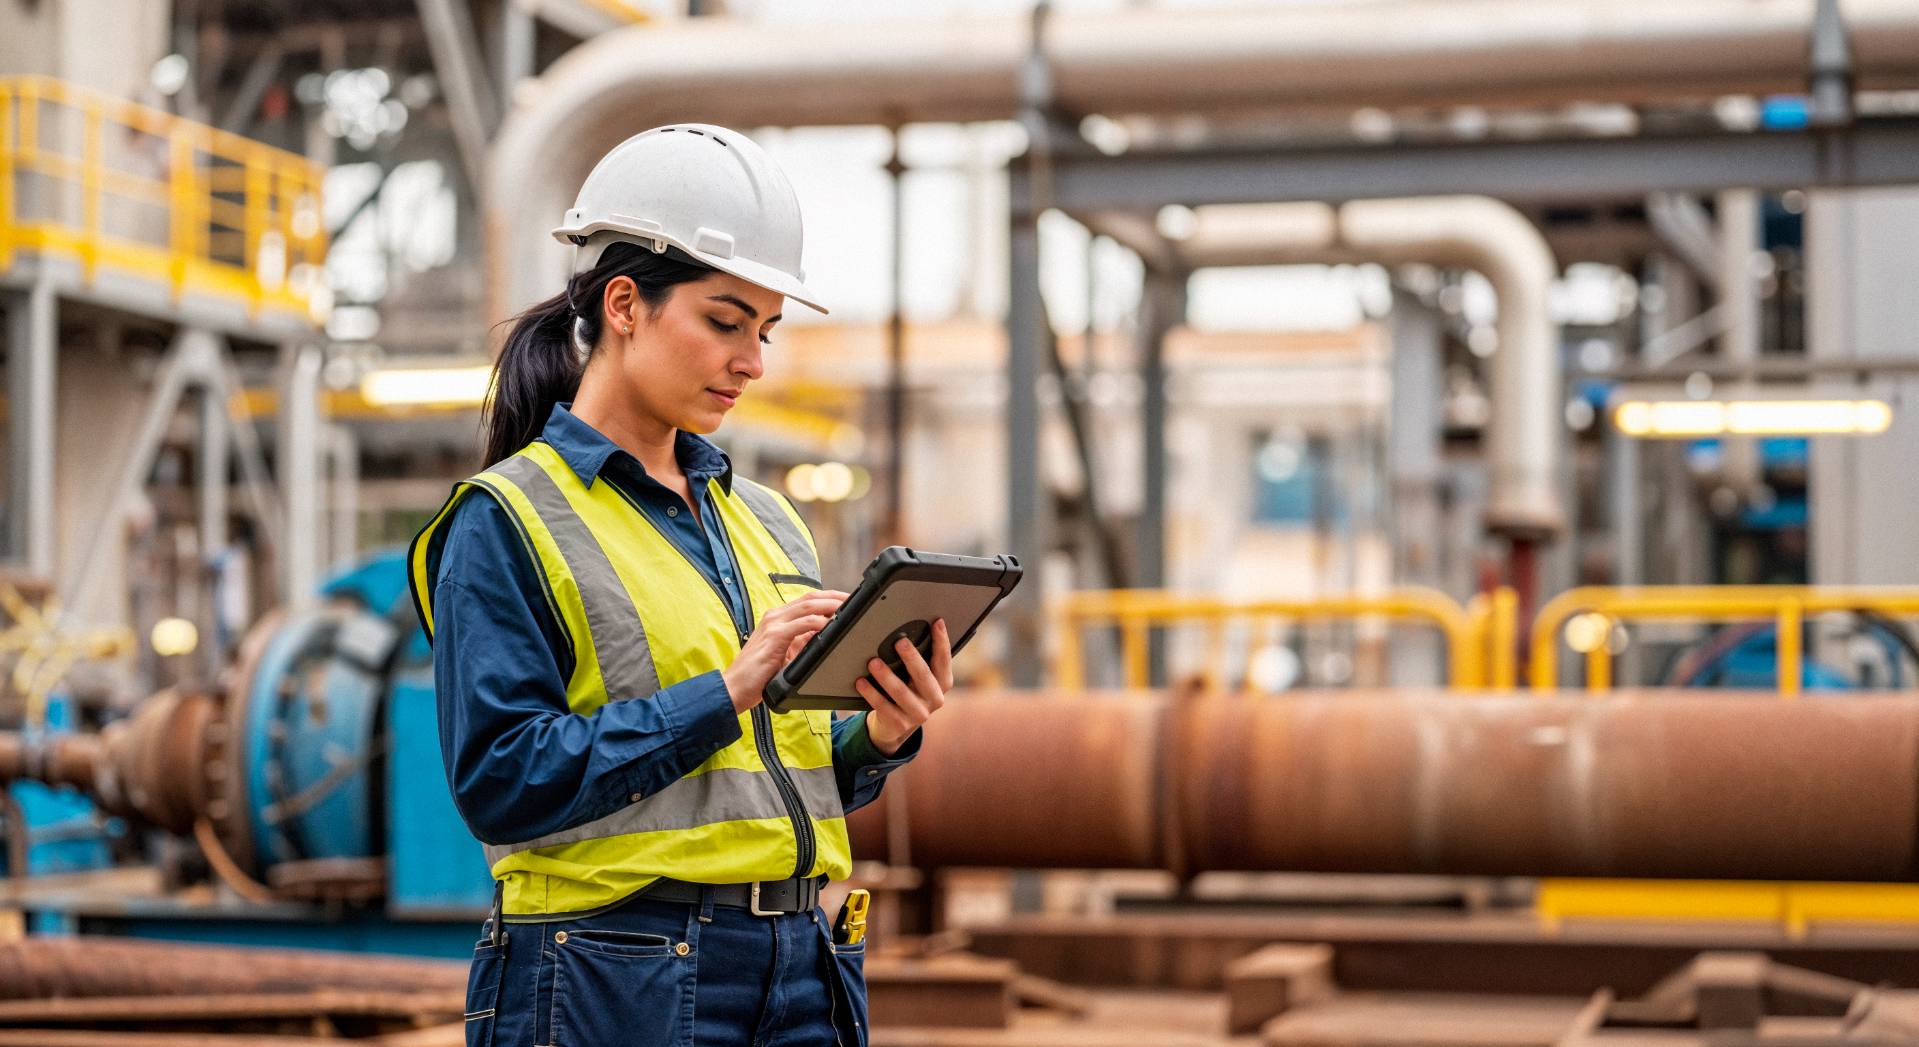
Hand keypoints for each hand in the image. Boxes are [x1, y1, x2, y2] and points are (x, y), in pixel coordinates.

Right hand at [722, 591, 847, 713]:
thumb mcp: (785, 653)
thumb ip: (800, 641)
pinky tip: (830, 625)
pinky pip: (802, 624)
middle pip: (811, 597)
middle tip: (854, 600)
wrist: (734, 687)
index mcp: (778, 618)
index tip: (848, 600)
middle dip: (835, 597)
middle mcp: (775, 616)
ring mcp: (774, 624)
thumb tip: (822, 635)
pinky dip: (819, 622)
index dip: (829, 597)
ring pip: (809, 606)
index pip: (808, 600)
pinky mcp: (774, 636)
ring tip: (848, 608)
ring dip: (831, 605)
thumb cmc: (758, 674)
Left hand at [857, 618, 952, 755]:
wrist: (895, 725)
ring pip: (901, 692)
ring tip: (873, 662)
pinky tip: (861, 682)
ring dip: (886, 676)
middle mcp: (934, 699)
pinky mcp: (900, 724)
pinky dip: (871, 693)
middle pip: (924, 676)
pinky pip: (883, 706)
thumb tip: (908, 630)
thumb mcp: (918, 678)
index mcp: (942, 683)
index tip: (937, 622)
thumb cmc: (908, 691)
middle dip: (912, 658)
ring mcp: (918, 714)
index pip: (944, 660)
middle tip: (900, 641)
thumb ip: (919, 660)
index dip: (942, 641)